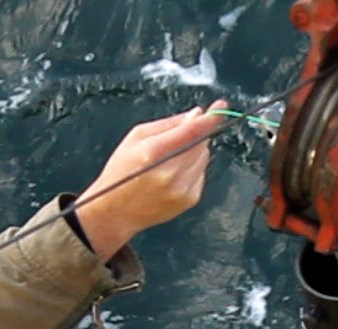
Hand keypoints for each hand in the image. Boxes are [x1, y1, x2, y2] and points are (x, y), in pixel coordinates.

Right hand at [74, 101, 227, 260]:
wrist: (116, 211)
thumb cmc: (121, 171)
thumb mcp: (136, 138)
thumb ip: (168, 124)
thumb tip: (196, 115)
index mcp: (153, 152)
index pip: (192, 131)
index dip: (209, 118)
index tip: (220, 107)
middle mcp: (170, 173)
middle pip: (201, 143)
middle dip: (196, 135)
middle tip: (180, 137)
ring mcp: (182, 188)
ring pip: (204, 158)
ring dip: (194, 152)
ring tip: (171, 159)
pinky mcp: (190, 199)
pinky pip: (201, 174)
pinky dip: (193, 169)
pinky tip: (174, 173)